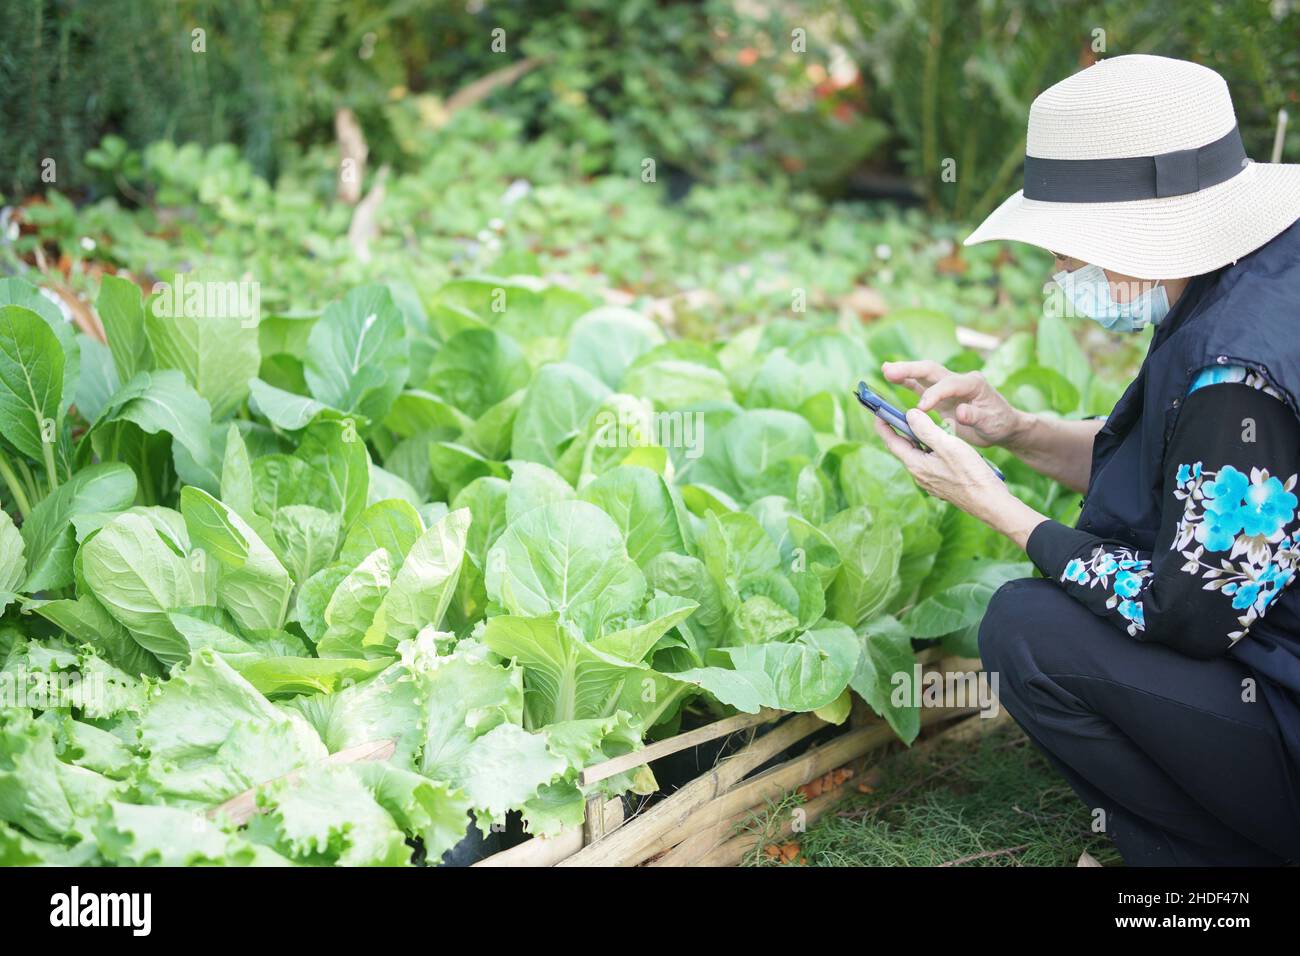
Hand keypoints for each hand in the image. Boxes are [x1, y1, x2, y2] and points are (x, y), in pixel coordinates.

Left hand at [873, 409, 1008, 522]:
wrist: (990, 502)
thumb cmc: (971, 474)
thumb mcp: (948, 446)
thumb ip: (926, 430)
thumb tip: (909, 415)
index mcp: (916, 464)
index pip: (892, 442)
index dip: (884, 425)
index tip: (878, 411)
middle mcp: (919, 474)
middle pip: (904, 447)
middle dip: (902, 429)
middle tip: (901, 412)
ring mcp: (930, 480)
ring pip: (918, 454)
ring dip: (919, 438)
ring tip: (925, 423)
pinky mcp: (941, 483)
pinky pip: (930, 461)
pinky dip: (931, 448)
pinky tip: (942, 442)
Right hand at [881, 360, 1024, 448]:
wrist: (1003, 425)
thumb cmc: (999, 423)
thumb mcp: (991, 423)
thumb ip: (975, 417)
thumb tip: (960, 413)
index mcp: (973, 384)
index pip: (949, 384)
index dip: (934, 394)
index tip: (921, 408)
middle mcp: (959, 380)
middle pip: (931, 370)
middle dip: (910, 370)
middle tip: (889, 371)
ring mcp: (949, 386)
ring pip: (924, 374)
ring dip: (905, 372)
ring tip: (886, 370)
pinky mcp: (941, 395)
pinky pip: (922, 385)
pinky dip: (907, 381)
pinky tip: (892, 377)